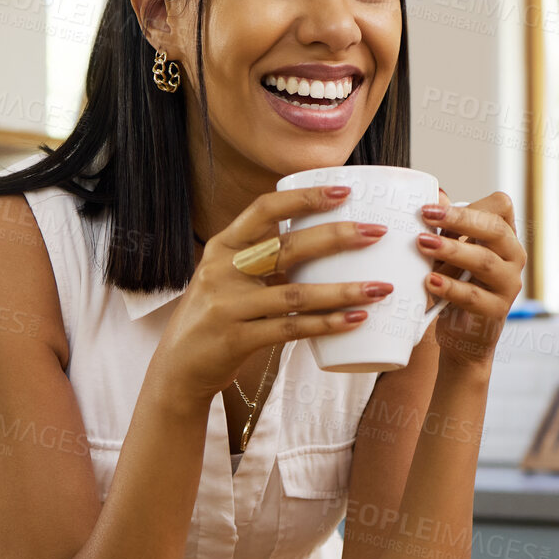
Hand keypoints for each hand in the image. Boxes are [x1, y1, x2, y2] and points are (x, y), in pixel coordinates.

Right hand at [151, 184, 393, 404]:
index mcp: (223, 247)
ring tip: (380, 288)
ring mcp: (228, 306)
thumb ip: (263, 257)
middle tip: (376, 233)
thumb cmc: (217, 316)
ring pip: (296, 294)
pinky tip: (355, 320)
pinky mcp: (237, 339)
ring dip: (343, 290)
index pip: (264, 210)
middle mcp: (223, 271)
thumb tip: (322, 237)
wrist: (179, 367)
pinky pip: (290, 329)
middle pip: (288, 247)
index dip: (304, 198)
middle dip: (337, 237)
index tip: (343, 192)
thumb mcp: (228, 276)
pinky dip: (326, 324)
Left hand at [416, 191, 524, 368]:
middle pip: (495, 229)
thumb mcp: (447, 253)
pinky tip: (429, 281)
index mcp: (504, 236)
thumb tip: (436, 193)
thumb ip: (444, 226)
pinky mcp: (497, 310)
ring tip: (422, 244)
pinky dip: (450, 287)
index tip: (430, 208)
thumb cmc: (454, 285)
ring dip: (451, 250)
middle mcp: (513, 256)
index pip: (501, 206)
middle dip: (459, 220)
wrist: (462, 335)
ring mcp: (509, 284)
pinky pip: (474, 296)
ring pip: (484, 261)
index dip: (469, 204)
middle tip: (425, 216)